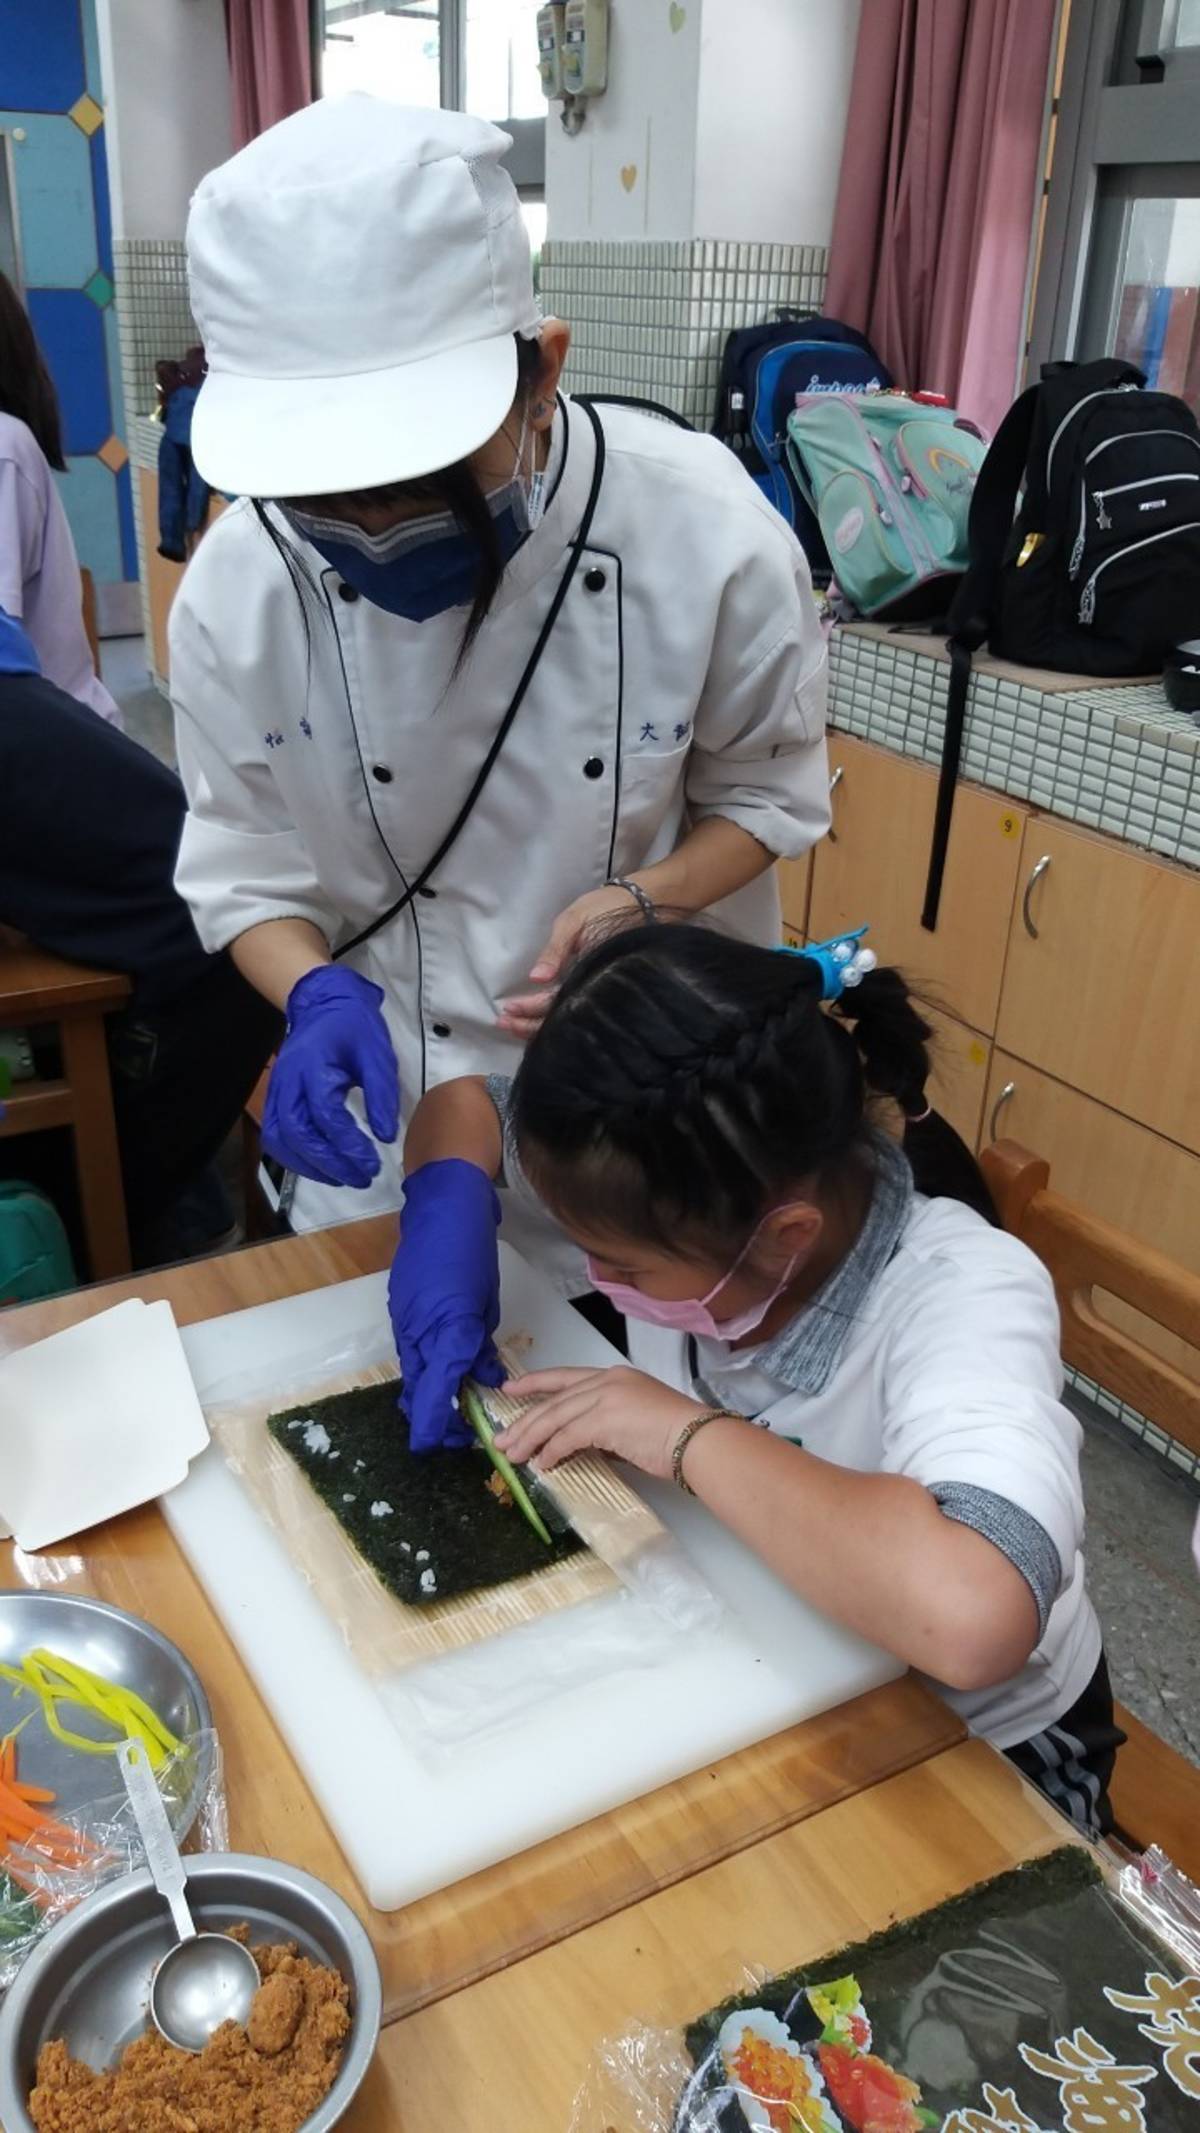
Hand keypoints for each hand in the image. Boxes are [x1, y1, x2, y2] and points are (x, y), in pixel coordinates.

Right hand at [261, 965, 399, 1188]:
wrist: (322, 1002)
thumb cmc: (353, 1025)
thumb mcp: (376, 1053)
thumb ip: (381, 1094)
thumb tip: (385, 1135)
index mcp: (314, 1067)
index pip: (326, 1116)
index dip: (349, 1144)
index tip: (373, 1161)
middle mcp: (288, 1082)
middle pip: (299, 1134)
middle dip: (330, 1163)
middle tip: (362, 1177)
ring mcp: (278, 1090)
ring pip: (281, 1140)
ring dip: (309, 1166)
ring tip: (342, 1178)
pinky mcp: (277, 1097)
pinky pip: (276, 1135)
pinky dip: (294, 1157)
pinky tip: (319, 1167)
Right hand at [389, 1159, 504, 1452]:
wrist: (441, 1208)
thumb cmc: (471, 1251)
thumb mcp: (487, 1304)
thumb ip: (482, 1346)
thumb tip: (487, 1376)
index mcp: (447, 1333)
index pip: (435, 1396)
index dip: (437, 1428)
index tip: (447, 1446)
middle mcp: (418, 1334)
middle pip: (418, 1393)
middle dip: (435, 1418)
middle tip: (460, 1430)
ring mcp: (403, 1323)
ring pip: (412, 1374)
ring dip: (430, 1394)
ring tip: (457, 1402)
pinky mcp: (399, 1313)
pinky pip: (410, 1351)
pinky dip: (425, 1367)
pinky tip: (444, 1367)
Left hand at [496, 885, 643, 1038]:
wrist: (641, 901)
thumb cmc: (604, 908)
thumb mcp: (573, 922)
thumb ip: (555, 951)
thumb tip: (537, 978)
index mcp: (587, 974)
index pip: (555, 1002)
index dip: (530, 1009)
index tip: (507, 1010)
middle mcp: (594, 989)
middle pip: (561, 1019)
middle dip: (529, 1025)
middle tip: (502, 1024)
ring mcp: (599, 991)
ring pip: (568, 1019)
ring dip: (539, 1025)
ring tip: (512, 1026)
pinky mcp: (599, 988)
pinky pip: (575, 1010)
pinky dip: (554, 1018)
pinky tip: (537, 1020)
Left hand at [498, 1365, 705, 1480]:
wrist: (698, 1440)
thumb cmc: (675, 1436)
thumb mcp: (634, 1423)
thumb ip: (604, 1428)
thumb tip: (578, 1446)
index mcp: (615, 1376)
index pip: (565, 1377)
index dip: (535, 1382)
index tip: (510, 1389)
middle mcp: (607, 1380)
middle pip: (554, 1400)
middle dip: (525, 1420)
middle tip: (503, 1439)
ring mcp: (606, 1397)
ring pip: (555, 1416)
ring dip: (531, 1438)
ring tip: (513, 1455)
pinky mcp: (605, 1419)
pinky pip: (568, 1436)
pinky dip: (552, 1452)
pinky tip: (543, 1464)